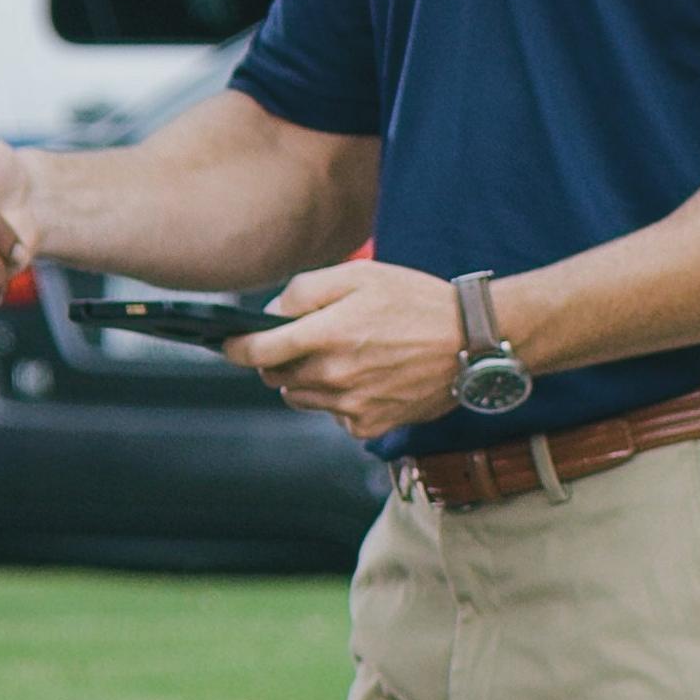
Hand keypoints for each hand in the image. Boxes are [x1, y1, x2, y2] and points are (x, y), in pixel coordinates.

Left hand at [236, 256, 478, 439]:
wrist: (470, 340)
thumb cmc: (415, 300)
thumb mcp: (359, 274)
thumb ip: (305, 291)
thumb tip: (271, 314)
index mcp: (324, 335)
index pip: (255, 351)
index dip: (235, 347)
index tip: (229, 343)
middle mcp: (331, 375)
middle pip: (275, 377)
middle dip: (280, 359)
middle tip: (308, 340)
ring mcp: (349, 405)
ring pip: (301, 398)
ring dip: (307, 380)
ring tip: (344, 356)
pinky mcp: (369, 425)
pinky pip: (333, 417)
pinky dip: (338, 401)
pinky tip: (366, 378)